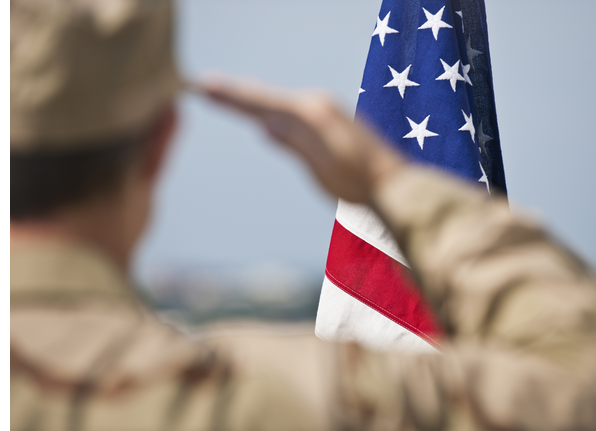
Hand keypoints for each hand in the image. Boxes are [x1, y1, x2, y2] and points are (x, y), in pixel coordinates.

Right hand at [195, 75, 406, 203]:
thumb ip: (295, 144)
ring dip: (248, 97)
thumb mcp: (323, 168)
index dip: (232, 97)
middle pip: (265, 97)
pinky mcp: (327, 120)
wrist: (392, 182)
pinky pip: (288, 108)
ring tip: (221, 90)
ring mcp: (323, 110)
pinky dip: (268, 105)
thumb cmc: (359, 182)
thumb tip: (265, 126)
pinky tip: (260, 109)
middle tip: (203, 84)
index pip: (262, 103)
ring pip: (276, 101)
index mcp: (312, 115)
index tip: (204, 88)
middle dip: (234, 92)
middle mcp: (316, 105)